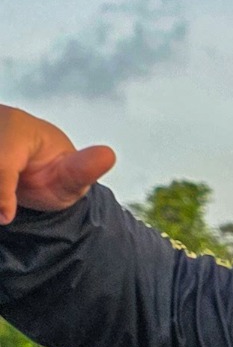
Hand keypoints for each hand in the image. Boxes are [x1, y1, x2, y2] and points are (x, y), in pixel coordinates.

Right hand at [0, 105, 115, 224]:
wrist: (33, 169)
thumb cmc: (55, 173)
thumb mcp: (71, 176)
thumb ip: (83, 169)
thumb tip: (108, 155)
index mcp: (18, 128)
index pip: (1, 161)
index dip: (2, 191)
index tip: (6, 218)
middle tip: (4, 216)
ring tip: (5, 211)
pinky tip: (2, 208)